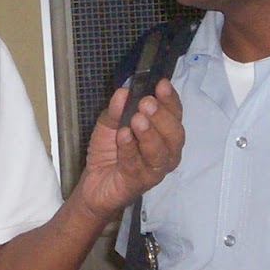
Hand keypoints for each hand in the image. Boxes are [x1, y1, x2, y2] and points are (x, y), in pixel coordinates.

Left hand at [77, 79, 183, 217]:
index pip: (175, 114)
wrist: (94, 184)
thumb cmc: (109, 152)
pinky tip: (123, 137)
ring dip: (150, 134)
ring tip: (137, 120)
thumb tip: (124, 92)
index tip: (161, 84)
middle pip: (175, 135)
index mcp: (164, 133)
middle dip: (162, 116)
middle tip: (146, 103)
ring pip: (161, 153)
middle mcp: (166, 152)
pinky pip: (137, 166)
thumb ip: (116, 109)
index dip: (170, 100)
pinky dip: (130, 150)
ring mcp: (154, 170)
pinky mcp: (138, 183)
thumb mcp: (109, 124)